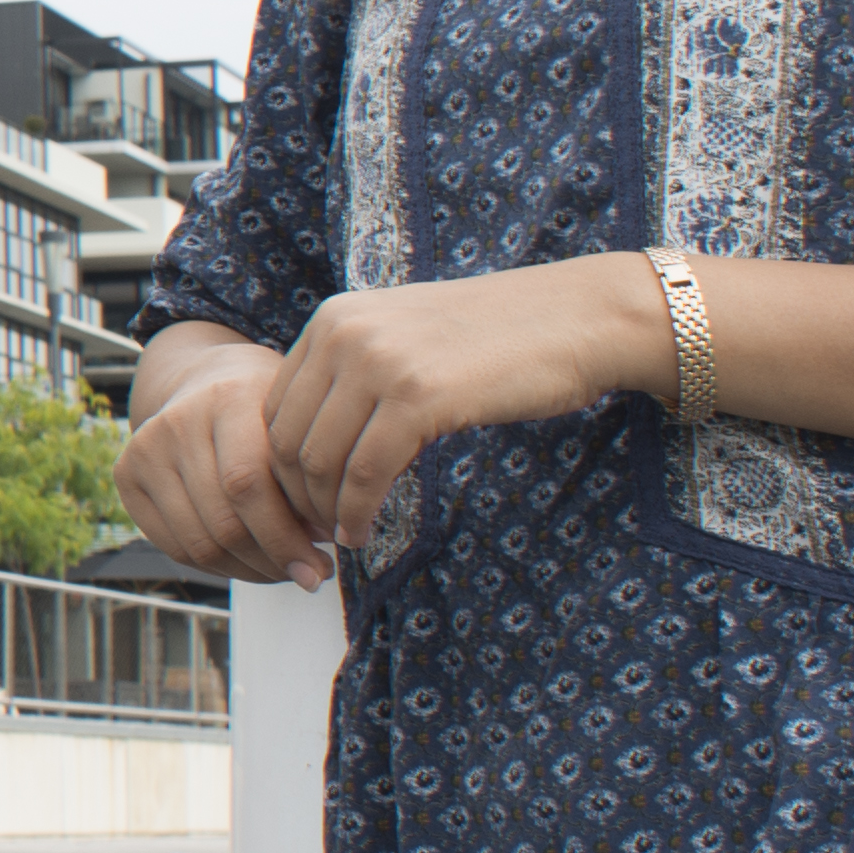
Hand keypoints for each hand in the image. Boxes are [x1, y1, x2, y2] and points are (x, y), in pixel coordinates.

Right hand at [116, 324, 325, 585]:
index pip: (247, 484)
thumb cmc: (265, 410)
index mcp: (227, 398)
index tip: (323, 566)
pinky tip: (251, 562)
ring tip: (285, 570)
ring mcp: (144, 448)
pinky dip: (220, 567)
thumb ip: (308, 479)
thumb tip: (318, 552)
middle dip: (274, 560)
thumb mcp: (294, 426)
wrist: (207, 380)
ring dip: (250, 570)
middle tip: (311, 575)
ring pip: (199, 544)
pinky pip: (176, 547)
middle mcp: (177, 420)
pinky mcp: (126, 474)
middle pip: (223, 521)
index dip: (286, 536)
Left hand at [255, 256, 660, 556]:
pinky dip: (357, 512)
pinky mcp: (418, 396)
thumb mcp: (406, 338)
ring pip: (320, 460)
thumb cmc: (500, 337)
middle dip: (296, 496)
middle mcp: (345, 332)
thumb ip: (355, 374)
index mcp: (334, 316)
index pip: (274, 406)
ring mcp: (379, 362)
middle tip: (315, 531)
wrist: (579, 318)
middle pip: (288, 438)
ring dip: (324, 511)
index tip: (301, 501)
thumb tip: (314, 446)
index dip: (279, 465)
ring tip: (342, 536)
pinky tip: (363, 531)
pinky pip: (365, 473)